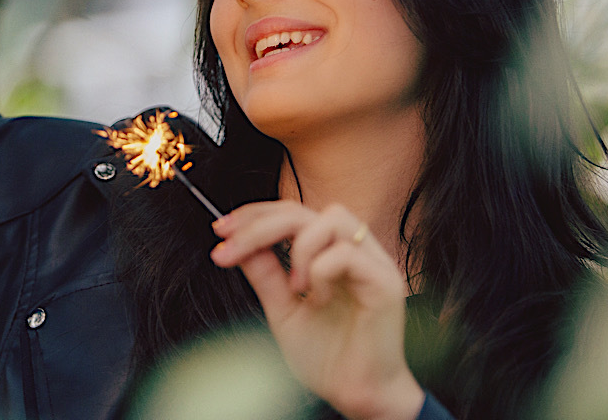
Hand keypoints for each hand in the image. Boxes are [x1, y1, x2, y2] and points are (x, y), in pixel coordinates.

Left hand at [211, 201, 424, 419]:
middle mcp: (354, 250)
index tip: (221, 230)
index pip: (291, 213)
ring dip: (299, 248)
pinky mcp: (385, 280)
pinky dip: (321, 272)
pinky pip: (346, 253)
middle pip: (304, 210)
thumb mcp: (283, 311)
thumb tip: (239, 244)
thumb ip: (266, 275)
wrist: (356, 397)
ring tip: (295, 287)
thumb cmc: (328, 358)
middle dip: (260, 225)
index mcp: (331, 253)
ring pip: (331, 218)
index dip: (254, 216)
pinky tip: (319, 300)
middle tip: (232, 247)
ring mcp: (374, 262)